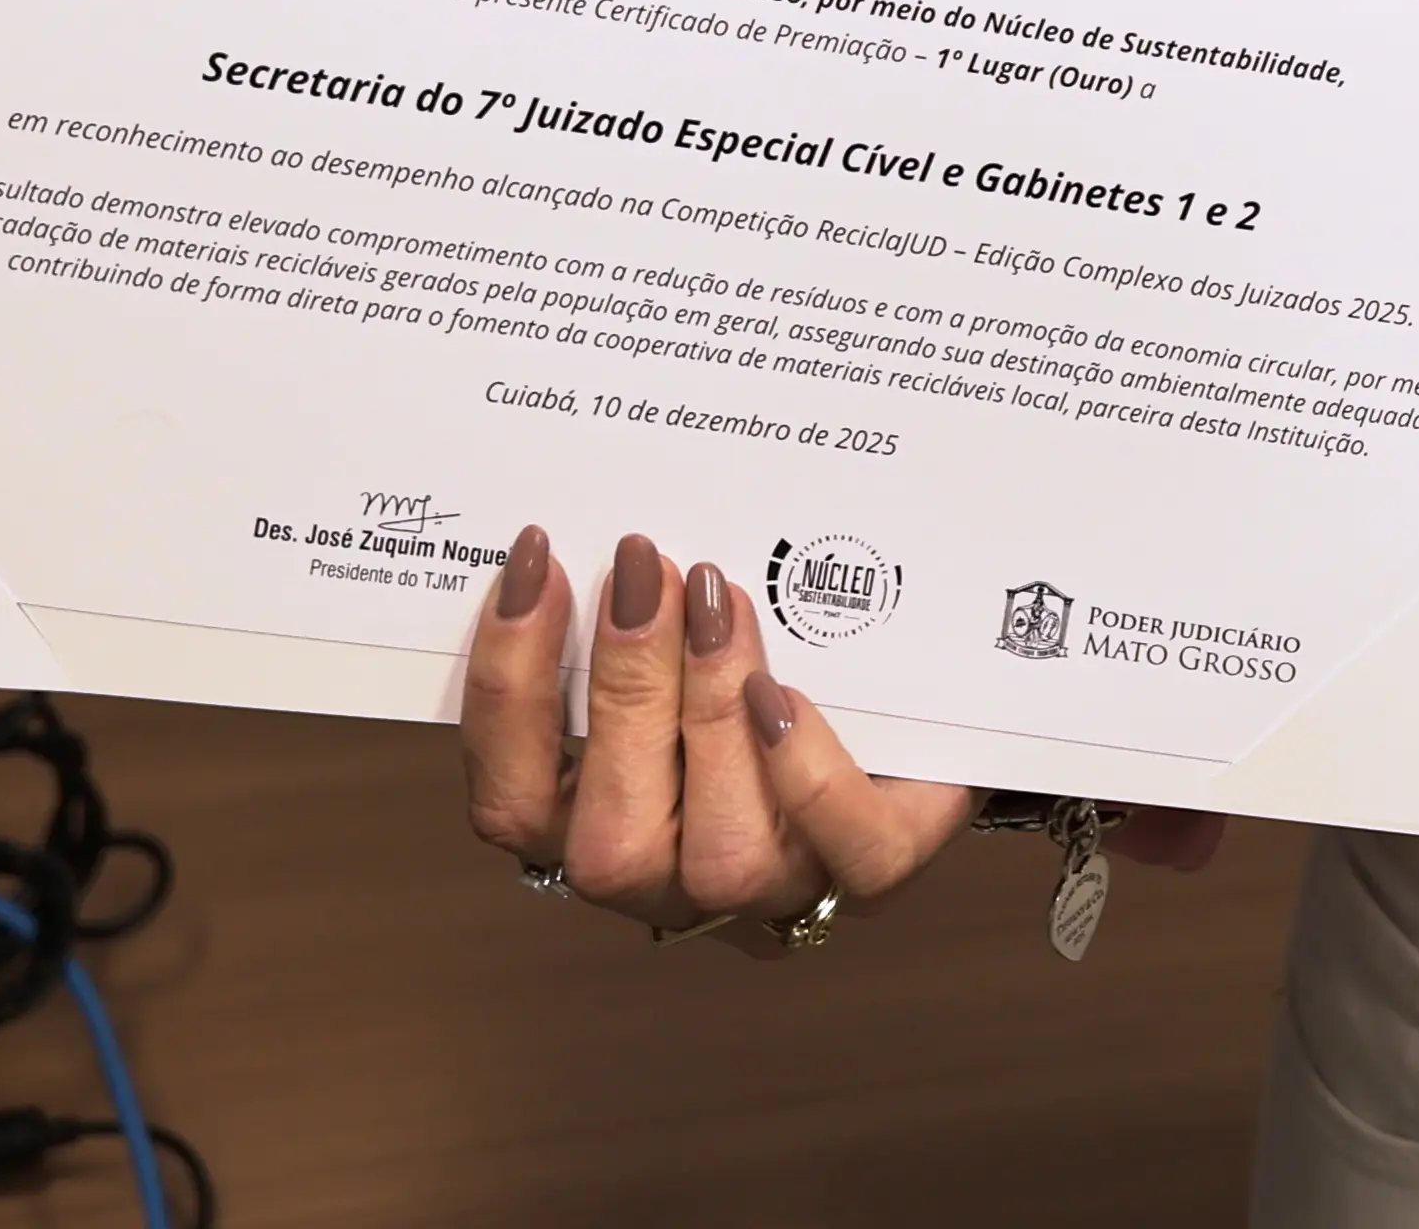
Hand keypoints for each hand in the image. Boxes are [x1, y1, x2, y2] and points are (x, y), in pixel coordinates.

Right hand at [454, 525, 973, 950]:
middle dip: (623, 689)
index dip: (510, 687)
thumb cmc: (769, 662)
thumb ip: (631, 612)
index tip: (537, 561)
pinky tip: (787, 694)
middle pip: (610, 841)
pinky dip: (810, 773)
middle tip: (645, 568)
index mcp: (599, 823)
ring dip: (711, 716)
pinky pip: (848, 851)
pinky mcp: (877, 868)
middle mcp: (674, 878)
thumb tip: (606, 532)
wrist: (908, 709)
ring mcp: (775, 886)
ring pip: (724, 856)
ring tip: (723, 602)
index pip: (511, 801)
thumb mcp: (681, 637)